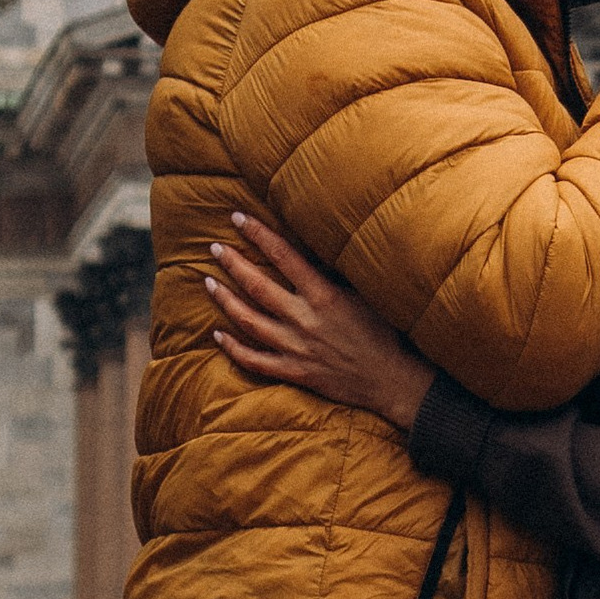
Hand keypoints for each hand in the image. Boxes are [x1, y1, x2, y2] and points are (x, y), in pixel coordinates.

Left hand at [203, 213, 435, 431]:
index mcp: (324, 296)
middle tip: (215, 247)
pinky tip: (217, 335)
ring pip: (249, 322)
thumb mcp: (366, 294)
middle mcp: (304, 320)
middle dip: (233, 264)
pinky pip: (255, 360)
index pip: (284, 257)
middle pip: (257, 287)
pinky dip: (233, 348)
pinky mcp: (295, 372)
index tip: (239, 218)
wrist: (391, 380)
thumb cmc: (385, 333)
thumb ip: (337, 274)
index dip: (259, 235)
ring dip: (225, 300)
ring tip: (208, 282)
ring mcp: (296, 348)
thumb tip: (316, 246)